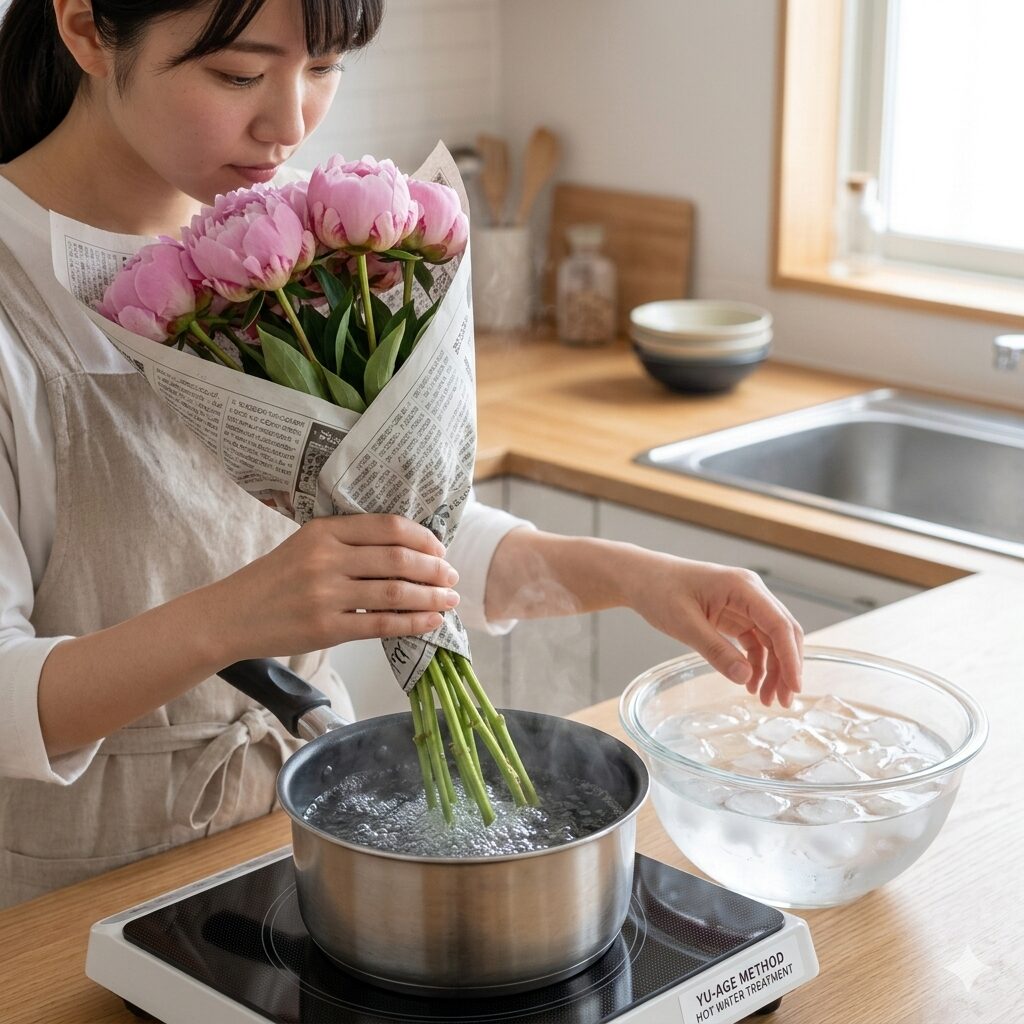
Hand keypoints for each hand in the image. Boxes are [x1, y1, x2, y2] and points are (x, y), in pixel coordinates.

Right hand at [212, 514, 459, 659]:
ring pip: (395, 592)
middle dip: (434, 569)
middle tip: (452, 577)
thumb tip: (408, 551)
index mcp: (324, 530)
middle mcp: (326, 558)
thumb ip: (348, 543)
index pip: (388, 527)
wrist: (230, 615)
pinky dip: (413, 623)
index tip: (440, 549)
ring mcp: (325, 594)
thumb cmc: (274, 579)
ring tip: (449, 600)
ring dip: (431, 596)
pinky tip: (431, 622)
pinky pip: (381, 624)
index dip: (423, 538)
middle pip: (398, 559)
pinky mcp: (325, 628)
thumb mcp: (306, 545)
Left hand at [622, 551, 803, 706]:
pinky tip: (750, 683)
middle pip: (782, 633)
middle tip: (782, 702)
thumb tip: (745, 678)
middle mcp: (750, 593)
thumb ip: (715, 650)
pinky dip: (756, 663)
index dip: (791, 657)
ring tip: (765, 700)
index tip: (795, 687)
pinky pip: (754, 641)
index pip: (779, 624)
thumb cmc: (659, 591)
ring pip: (771, 639)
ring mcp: (744, 604)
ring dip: (773, 669)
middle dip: (786, 668)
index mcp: (743, 587)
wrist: (641, 577)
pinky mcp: (734, 614)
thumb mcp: (684, 624)